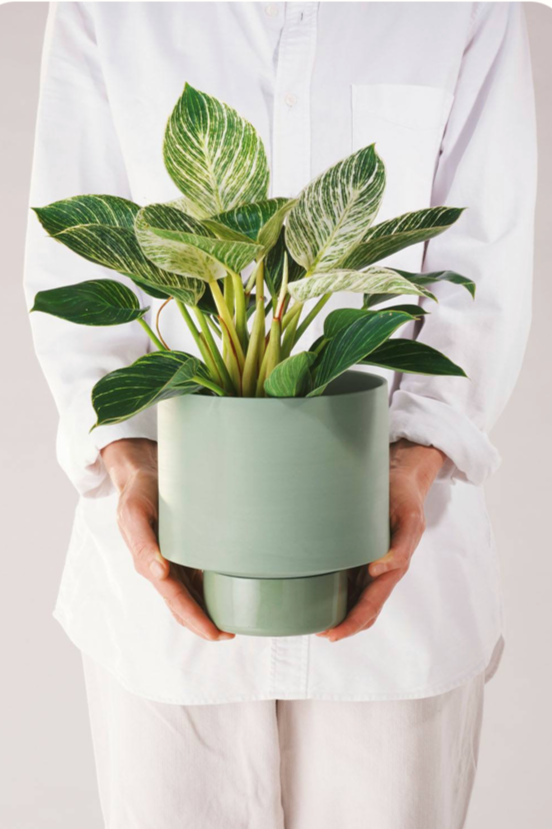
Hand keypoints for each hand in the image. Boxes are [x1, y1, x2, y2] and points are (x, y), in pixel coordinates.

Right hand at [101, 438, 233, 641]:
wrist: (142, 475)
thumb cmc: (140, 493)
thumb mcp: (135, 513)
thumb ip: (142, 543)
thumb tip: (158, 574)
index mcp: (149, 563)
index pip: (175, 599)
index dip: (194, 617)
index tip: (214, 632)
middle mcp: (162, 568)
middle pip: (183, 605)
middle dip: (204, 624)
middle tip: (230, 635)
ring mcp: (172, 563)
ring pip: (190, 597)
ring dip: (207, 613)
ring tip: (232, 624)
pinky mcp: (182, 553)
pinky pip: (195, 580)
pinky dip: (208, 593)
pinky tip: (228, 596)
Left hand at [316, 439, 445, 642]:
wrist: (401, 477)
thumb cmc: (404, 497)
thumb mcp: (409, 517)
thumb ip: (401, 544)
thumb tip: (382, 569)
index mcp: (393, 568)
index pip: (371, 606)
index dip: (352, 623)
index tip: (332, 634)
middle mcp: (381, 571)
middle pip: (362, 609)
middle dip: (342, 625)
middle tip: (316, 631)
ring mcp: (371, 563)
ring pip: (355, 598)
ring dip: (338, 612)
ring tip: (312, 619)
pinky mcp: (361, 552)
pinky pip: (349, 578)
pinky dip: (336, 592)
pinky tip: (316, 592)